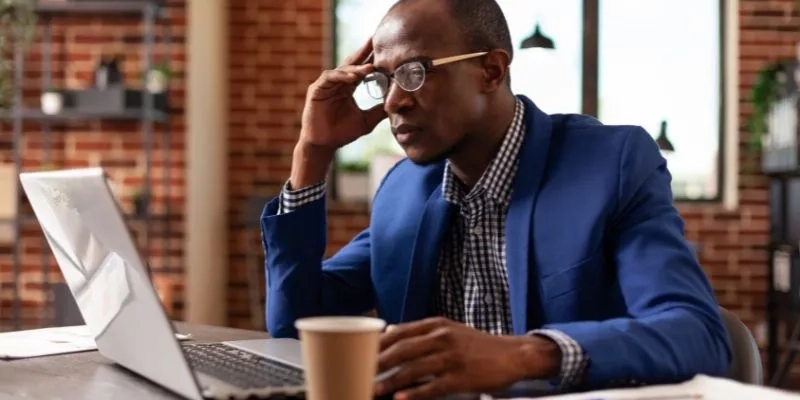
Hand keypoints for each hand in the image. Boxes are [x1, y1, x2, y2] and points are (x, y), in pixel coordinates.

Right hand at [299, 38, 386, 150]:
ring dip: (356, 67)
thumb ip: (380, 111)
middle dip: (364, 52)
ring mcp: (326, 85)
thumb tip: (399, 105)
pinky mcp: (316, 89)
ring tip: (371, 66)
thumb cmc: (342, 133)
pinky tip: (354, 77)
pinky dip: (342, 76)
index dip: (372, 59)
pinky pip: (330, 78)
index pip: (361, 69)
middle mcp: (337, 82)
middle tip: (376, 40)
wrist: (324, 145)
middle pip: (352, 63)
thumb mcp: (367, 120)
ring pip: (342, 70)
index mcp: (348, 87)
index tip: (386, 51)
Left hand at [375, 317, 561, 399]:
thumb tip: (389, 331)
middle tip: (360, 373)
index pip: (400, 332)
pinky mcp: (462, 377)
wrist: (513, 354)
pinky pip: (433, 387)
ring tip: (373, 389)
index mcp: (436, 325)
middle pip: (403, 349)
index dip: (377, 343)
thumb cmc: (477, 345)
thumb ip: (420, 331)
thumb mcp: (449, 329)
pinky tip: (401, 399)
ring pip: (414, 369)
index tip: (359, 353)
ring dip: (390, 381)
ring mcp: (452, 357)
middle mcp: (442, 338)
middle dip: (378, 363)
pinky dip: (415, 393)